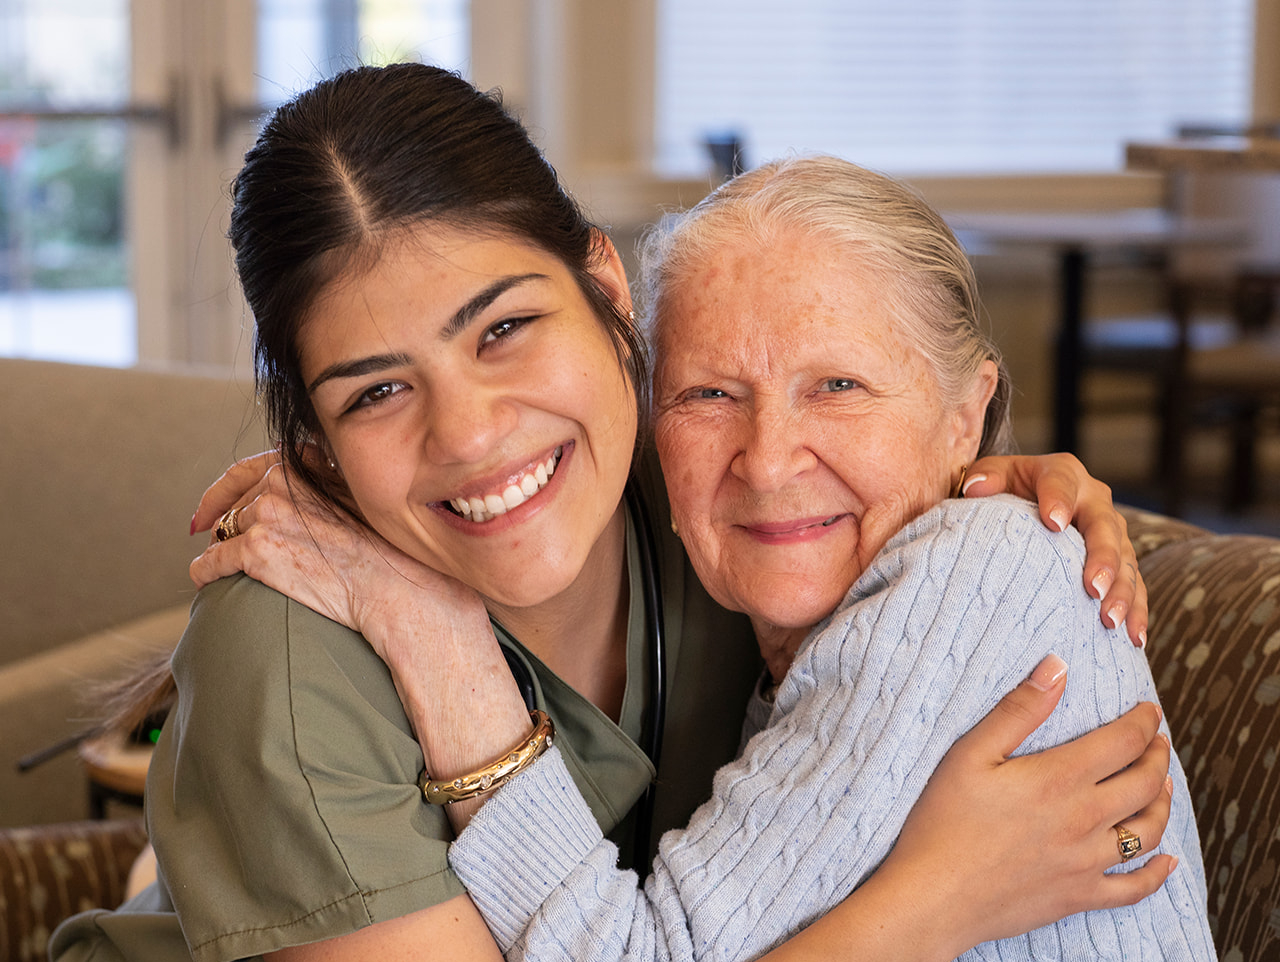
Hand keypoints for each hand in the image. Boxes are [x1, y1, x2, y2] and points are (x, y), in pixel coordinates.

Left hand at [189, 451, 488, 663]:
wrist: (396, 587)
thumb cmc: (388, 554)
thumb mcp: (360, 501)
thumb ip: (326, 489)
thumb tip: (295, 497)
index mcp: (310, 463)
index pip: (253, 467)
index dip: (226, 488)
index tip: (211, 505)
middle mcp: (285, 479)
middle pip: (237, 501)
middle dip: (223, 519)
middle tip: (204, 532)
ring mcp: (268, 513)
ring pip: (224, 530)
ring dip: (221, 547)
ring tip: (222, 567)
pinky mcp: (256, 549)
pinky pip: (211, 561)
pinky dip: (205, 572)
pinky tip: (207, 581)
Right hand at [889, 656, 1173, 954]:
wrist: (934, 895)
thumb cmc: (943, 821)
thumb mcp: (970, 754)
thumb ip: (1018, 710)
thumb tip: (1057, 668)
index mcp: (1059, 779)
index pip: (1122, 742)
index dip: (1143, 721)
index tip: (1149, 710)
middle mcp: (1084, 820)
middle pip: (1145, 783)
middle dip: (1158, 756)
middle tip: (1158, 741)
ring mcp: (1086, 862)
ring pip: (1148, 831)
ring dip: (1163, 803)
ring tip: (1161, 786)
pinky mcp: (1079, 896)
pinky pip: (1134, 888)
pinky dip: (1158, 873)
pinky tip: (1166, 860)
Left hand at [967, 453, 1147, 645]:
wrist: (1030, 502)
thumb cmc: (1007, 490)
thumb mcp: (995, 477)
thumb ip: (986, 478)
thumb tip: (975, 487)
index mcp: (1062, 474)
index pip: (1061, 482)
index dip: (1058, 500)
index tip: (1054, 522)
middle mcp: (1094, 499)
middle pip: (1103, 526)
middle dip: (1102, 557)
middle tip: (1093, 587)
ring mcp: (1112, 531)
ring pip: (1125, 560)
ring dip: (1122, 591)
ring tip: (1111, 620)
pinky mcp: (1120, 560)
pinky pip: (1134, 585)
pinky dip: (1136, 611)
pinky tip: (1133, 637)